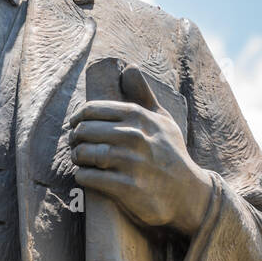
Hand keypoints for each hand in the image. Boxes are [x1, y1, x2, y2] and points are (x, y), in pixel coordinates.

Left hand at [67, 65, 212, 235]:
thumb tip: (129, 67)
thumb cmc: (170, 153)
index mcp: (138, 117)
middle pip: (84, 131)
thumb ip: (143, 94)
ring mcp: (130, 162)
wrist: (187, 193)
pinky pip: (89, 178)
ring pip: (84, 153)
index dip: (77, 118)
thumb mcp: (162, 120)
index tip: (75, 126)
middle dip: (74, 138)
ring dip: (76, 157)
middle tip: (75, 145)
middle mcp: (134, 137)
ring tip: (79, 159)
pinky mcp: (127, 188)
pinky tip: (84, 176)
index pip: (92, 110)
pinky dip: (81, 176)